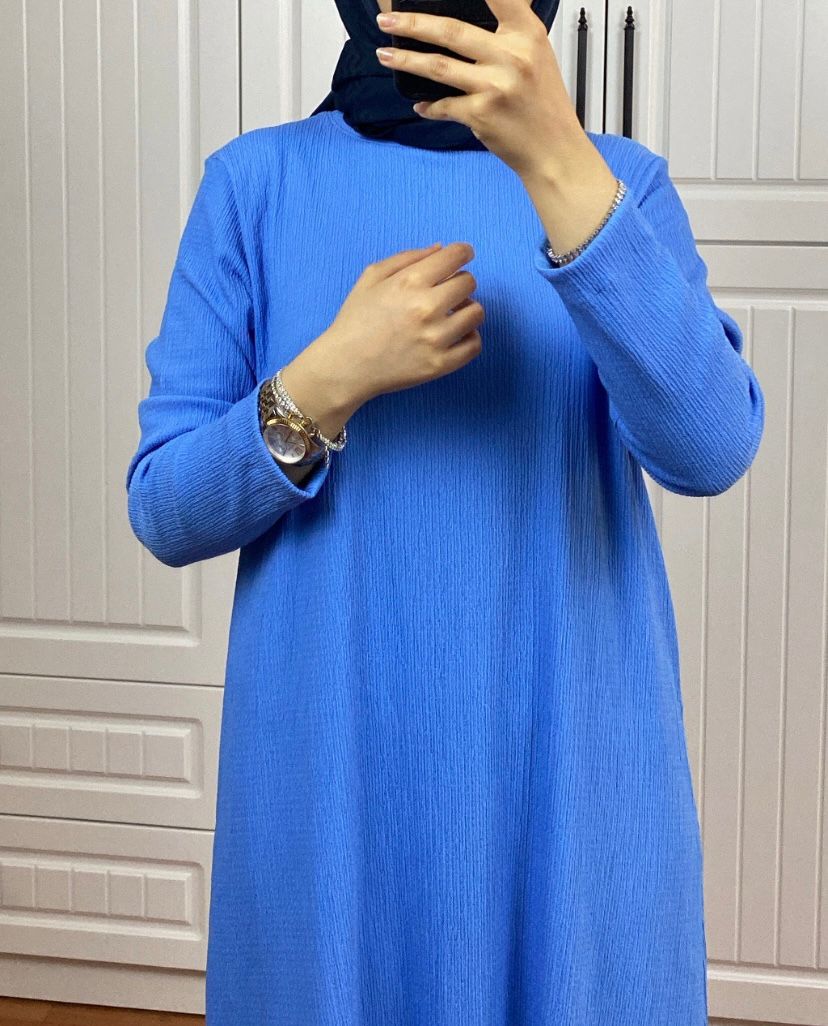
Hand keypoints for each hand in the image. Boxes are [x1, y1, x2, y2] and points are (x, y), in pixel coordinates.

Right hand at [311, 242, 484, 405]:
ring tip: (450, 315)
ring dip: (466, 310)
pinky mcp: (440, 364)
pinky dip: (469, 337)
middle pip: (468, 283)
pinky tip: (454, 336)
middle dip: (460, 282)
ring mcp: (435, 338)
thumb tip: (442, 249)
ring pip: (476, 313)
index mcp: (409, 282)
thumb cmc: (356, 319)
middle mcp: (426, 308)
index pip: (456, 256)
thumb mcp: (372, 277)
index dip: (463, 253)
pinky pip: (474, 344)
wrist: (346, 366)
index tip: (463, 256)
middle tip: (447, 292)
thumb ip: (408, 258)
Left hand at [375, 0, 585, 178]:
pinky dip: (429, 105)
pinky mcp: (480, 114)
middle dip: (411, 23)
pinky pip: (443, 105)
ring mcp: (494, 86)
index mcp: (526, 33)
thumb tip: (468, 21)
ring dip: (406, 60)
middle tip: (386, 20)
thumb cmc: (544, 104)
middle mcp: (511, 56)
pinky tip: (420, 104)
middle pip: (450, 30)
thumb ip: (509, 32)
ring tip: (384, 54)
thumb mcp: (537, 54)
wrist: (553, 150)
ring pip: (438, 66)